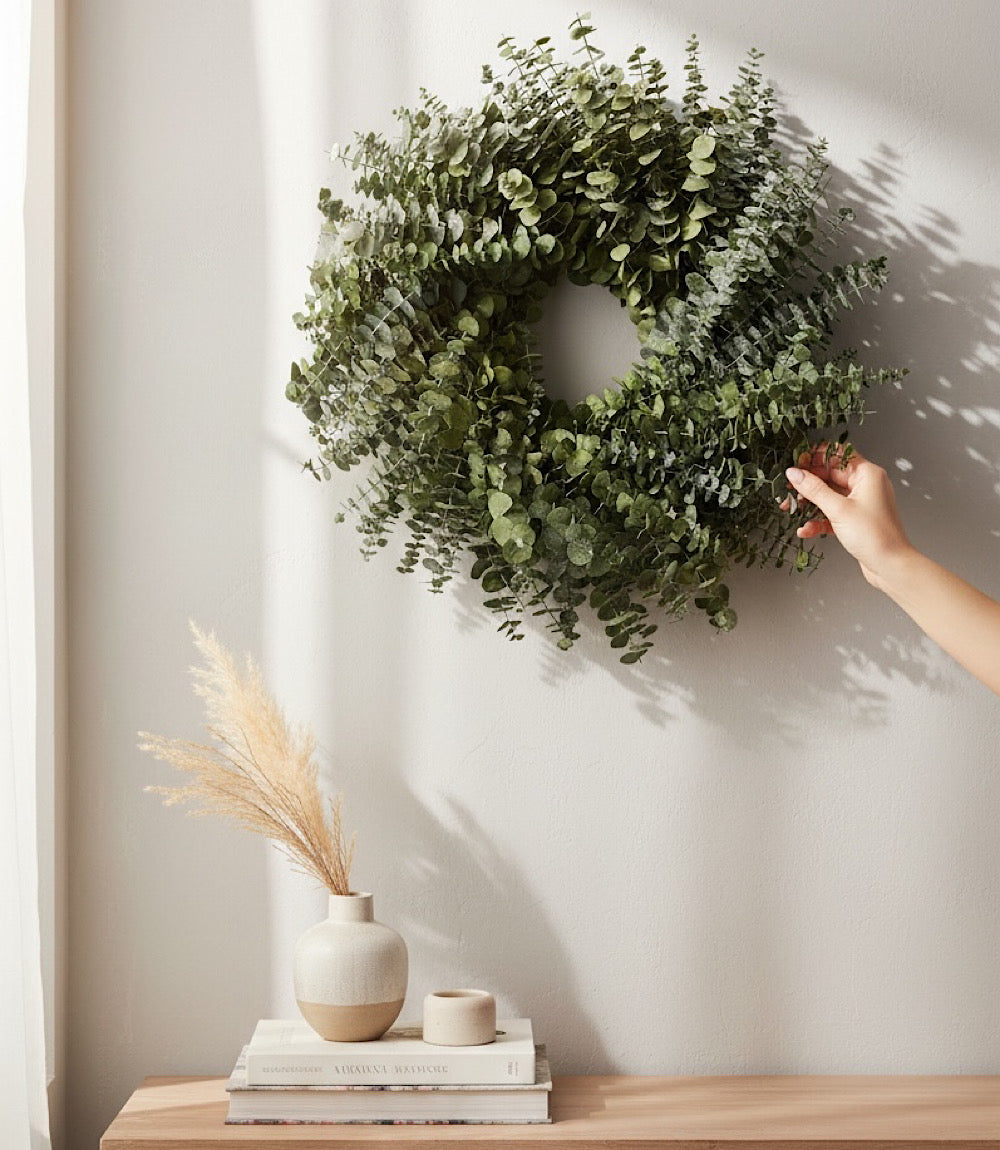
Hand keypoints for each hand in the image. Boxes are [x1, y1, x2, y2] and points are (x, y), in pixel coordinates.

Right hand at [784, 444, 913, 591]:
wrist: (890, 565)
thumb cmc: (875, 536)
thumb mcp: (838, 509)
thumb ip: (814, 489)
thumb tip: (795, 473)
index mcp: (867, 474)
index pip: (836, 456)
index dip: (814, 458)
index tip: (795, 463)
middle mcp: (865, 485)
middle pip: (829, 475)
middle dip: (806, 484)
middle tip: (788, 489)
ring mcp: (860, 502)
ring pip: (828, 495)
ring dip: (809, 503)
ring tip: (792, 509)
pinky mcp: (854, 519)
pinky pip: (831, 513)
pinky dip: (818, 519)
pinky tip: (806, 529)